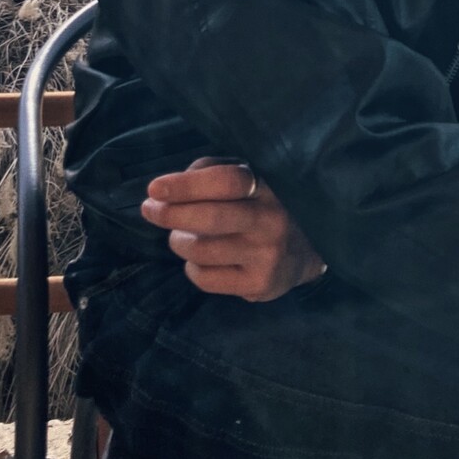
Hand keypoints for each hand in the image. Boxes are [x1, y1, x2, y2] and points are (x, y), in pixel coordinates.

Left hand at [141, 158, 325, 301]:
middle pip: (210, 218)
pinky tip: (203, 259)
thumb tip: (168, 189)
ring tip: (182, 236)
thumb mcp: (247, 176)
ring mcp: (267, 255)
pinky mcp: (261, 284)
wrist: (308, 248)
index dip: (186, 185)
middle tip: (150, 209)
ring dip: (179, 241)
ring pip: (201, 250)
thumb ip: (211, 173)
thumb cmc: (263, 204)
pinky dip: (192, 267)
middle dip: (170, 214)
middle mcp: (271, 220)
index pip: (225, 181)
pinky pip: (205, 278)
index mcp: (268, 186)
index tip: (155, 188)